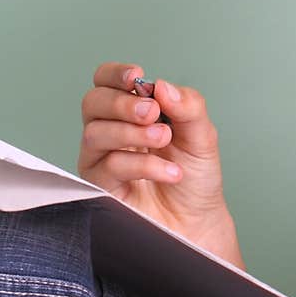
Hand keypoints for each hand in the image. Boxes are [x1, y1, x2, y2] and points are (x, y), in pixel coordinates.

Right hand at [78, 62, 243, 265]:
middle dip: (122, 103)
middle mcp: (112, 132)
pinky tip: (169, 172)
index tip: (136, 76)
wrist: (198, 222)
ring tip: (165, 139)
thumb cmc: (195, 178)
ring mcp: (102, 160)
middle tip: (152, 113)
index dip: (114, 74)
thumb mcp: (202, 136)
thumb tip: (162, 85)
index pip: (107, 83)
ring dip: (131, 133)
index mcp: (133, 113)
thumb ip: (188, 108)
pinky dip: (143, 166)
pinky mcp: (101, 188)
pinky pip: (109, 166)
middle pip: (93, 103)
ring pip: (94, 134)